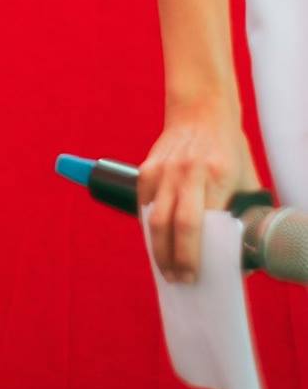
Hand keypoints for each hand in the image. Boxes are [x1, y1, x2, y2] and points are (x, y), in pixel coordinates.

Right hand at [138, 100, 259, 281]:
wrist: (202, 109)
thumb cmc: (229, 149)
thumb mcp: (245, 178)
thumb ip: (244, 213)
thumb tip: (243, 254)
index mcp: (216, 176)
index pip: (199, 225)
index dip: (194, 255)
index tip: (194, 277)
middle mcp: (188, 172)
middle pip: (172, 224)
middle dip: (172, 258)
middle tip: (178, 279)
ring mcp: (165, 168)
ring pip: (153, 217)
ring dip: (157, 247)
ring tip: (165, 267)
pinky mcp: (149, 165)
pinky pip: (144, 201)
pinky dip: (147, 223)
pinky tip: (156, 237)